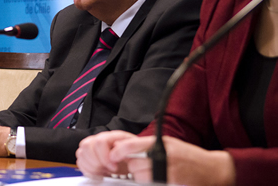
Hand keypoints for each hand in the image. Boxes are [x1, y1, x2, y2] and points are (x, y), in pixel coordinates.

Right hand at [76, 130, 136, 179]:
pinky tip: (98, 172)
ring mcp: (92, 147)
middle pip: (87, 146)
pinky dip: (87, 170)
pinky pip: (79, 161)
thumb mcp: (133, 151)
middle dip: (97, 162)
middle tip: (107, 169)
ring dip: (92, 166)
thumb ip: (124, 149)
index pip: (100, 142)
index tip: (113, 166)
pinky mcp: (87, 156)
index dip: (105, 156)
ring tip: (103, 171)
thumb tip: (113, 154)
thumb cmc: (133, 156)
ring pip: (81, 153)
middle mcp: (99, 139)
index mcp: (112, 136)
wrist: (131, 162)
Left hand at [109, 135, 235, 185]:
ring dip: (141, 177)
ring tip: (154, 174)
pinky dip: (150, 183)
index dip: (118, 151)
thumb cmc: (188, 156)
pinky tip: (159, 180)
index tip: (112, 155)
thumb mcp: (168, 144)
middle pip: (133, 164)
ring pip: (139, 177)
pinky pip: (149, 184)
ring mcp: (167, 171)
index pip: (130, 145)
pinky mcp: (170, 182)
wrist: (212, 169)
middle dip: (134, 167)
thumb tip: (124, 149)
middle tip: (144, 166)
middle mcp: (163, 156)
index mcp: (160, 143)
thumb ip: (148, 146)